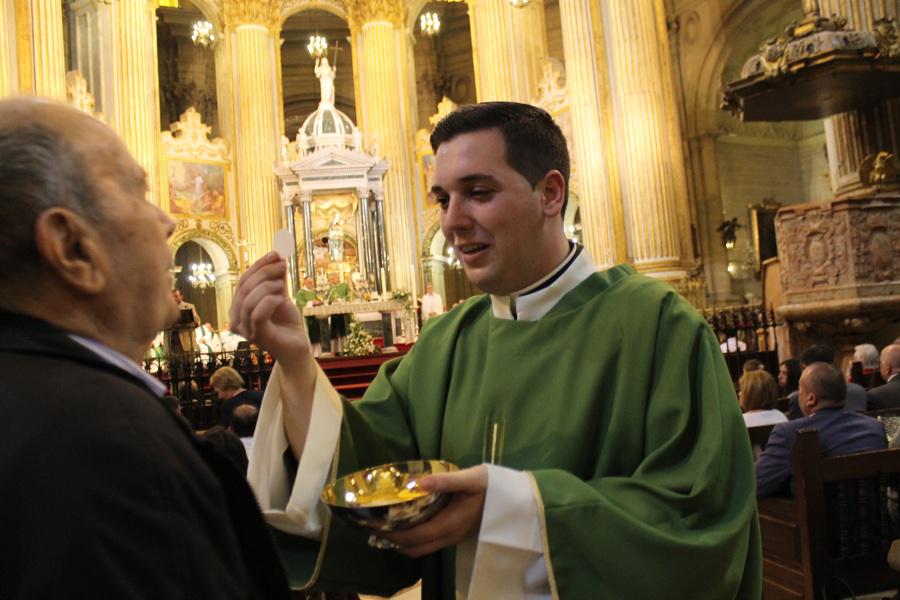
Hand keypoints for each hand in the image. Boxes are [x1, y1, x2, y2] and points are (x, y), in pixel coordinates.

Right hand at [230, 253, 307, 369]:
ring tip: (283, 285)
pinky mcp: (257, 336)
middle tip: (283, 264)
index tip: (276, 253)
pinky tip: (283, 299)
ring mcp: (245, 329)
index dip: (258, 265)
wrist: (297, 346)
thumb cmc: (286, 322)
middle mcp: (236, 319)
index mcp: (238, 307)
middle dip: (265, 271)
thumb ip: (276, 278)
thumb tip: (277, 255)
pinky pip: (257, 313)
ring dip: (268, 285)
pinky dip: (270, 301)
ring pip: (249, 299)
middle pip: (244, 287)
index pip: (243, 281)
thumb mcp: (280, 294)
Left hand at [381, 465, 487, 557]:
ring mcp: (454, 538)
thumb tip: (418, 483)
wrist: (517, 499)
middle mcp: (450, 536)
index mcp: (450, 524)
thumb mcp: (472, 478)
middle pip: (414, 548)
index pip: (414, 536)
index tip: (374, 524)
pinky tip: (408, 523)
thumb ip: (446, 480)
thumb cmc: (493, 486)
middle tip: (375, 525)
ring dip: (403, 542)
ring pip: (422, 549)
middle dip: (393, 540)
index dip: (392, 534)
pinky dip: (414, 539)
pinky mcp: (456, 535)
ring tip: (387, 524)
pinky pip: (429, 544)